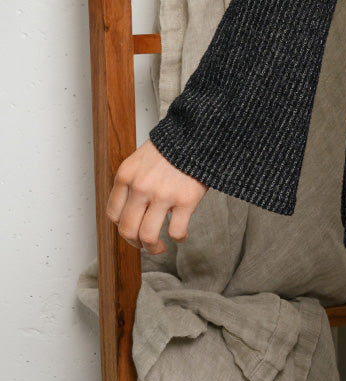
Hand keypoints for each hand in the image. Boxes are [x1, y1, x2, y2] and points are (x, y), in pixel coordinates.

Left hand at [105, 139, 207, 254]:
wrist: (198, 132)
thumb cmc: (173, 146)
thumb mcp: (142, 158)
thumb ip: (134, 180)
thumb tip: (133, 209)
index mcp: (126, 175)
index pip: (113, 213)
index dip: (122, 226)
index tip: (132, 228)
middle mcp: (140, 186)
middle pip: (127, 229)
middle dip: (135, 243)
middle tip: (144, 244)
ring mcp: (162, 194)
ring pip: (148, 236)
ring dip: (153, 249)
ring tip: (159, 248)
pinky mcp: (185, 199)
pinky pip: (176, 231)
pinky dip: (179, 238)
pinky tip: (181, 235)